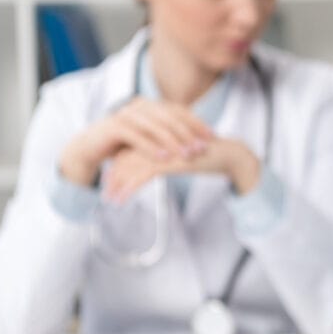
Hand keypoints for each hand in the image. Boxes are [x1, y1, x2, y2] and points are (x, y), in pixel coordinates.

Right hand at [59, 97, 213, 186]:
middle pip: (170, 118)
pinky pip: (137, 136)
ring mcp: (126, 114)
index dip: (197, 123)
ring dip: (174, 142)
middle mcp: (140, 105)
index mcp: (151, 105)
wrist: (89, 147)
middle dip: (189, 134)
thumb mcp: (148, 138)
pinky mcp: (114, 126)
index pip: (179, 111)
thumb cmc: (123, 144)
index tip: (213, 137)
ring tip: (187, 155)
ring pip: (156, 127)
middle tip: (203, 148)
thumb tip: (196, 140)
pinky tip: (164, 158)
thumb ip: (167, 135)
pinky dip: (151, 147)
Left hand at [102, 137, 261, 202]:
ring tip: (109, 199)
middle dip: (113, 177)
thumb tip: (149, 166)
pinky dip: (127, 188)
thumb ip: (164, 156)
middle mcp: (155, 137)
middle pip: (123, 156)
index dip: (116, 166)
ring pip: (129, 166)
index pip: (127, 148)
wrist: (227, 154)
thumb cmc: (205, 155)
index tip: (110, 183)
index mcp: (156, 133)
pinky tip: (121, 200)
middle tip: (106, 194)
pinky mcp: (169, 159)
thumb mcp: (179, 154)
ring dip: (116, 184)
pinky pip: (141, 175)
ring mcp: (161, 147)